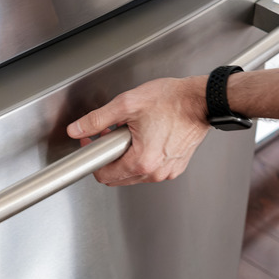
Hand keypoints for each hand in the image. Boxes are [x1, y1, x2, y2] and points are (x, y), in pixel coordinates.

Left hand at [67, 76, 209, 185]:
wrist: (201, 100)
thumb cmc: (172, 101)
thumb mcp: (127, 104)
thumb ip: (97, 119)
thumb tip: (77, 129)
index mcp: (142, 161)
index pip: (104, 175)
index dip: (93, 157)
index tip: (93, 141)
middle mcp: (155, 172)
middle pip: (118, 177)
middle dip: (110, 156)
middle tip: (112, 133)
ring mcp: (168, 171)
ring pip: (134, 174)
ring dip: (127, 156)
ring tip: (132, 132)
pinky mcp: (176, 167)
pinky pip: (151, 169)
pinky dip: (144, 157)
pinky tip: (147, 136)